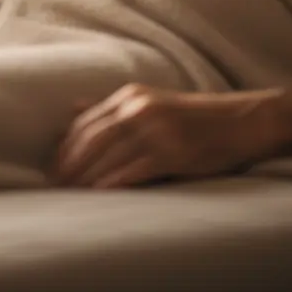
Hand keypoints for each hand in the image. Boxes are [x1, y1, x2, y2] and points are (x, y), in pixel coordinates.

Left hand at [52, 83, 278, 188]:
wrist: (240, 121)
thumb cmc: (192, 117)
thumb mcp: (150, 102)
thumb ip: (113, 108)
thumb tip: (72, 108)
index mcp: (130, 96)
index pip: (86, 122)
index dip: (65, 146)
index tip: (51, 167)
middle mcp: (139, 108)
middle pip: (91, 138)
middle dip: (69, 163)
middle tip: (54, 184)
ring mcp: (156, 129)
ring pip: (108, 155)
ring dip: (86, 177)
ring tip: (71, 194)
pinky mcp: (172, 152)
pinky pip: (134, 170)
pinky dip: (113, 183)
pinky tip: (100, 195)